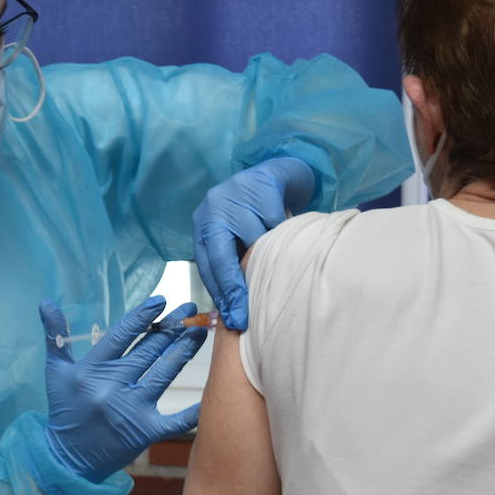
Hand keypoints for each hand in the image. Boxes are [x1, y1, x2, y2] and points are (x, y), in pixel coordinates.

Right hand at [40, 298, 205, 482]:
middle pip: (149, 351)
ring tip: (199, 332)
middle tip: (190, 310)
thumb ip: (55, 337)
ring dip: (184, 350)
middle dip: (172, 328)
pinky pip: (176, 420)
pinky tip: (211, 394)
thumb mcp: (55, 373)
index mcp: (91, 370)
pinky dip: (194, 410)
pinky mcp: (145, 432)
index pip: (122, 335)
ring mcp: (131, 409)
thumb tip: (47, 303)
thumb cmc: (64, 411)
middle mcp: (112, 386)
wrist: (68, 460)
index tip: (161, 301)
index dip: (143, 316)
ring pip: (165, 373)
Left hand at [193, 156, 314, 330]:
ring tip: (278, 272)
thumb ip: (232, 264)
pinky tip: (291, 241)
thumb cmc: (256, 214)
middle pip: (221, 257)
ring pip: (254, 241)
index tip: (232, 320)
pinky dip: (284, 235)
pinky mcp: (261, 186)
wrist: (278, 174)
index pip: (207, 266)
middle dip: (234, 290)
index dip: (221, 295)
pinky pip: (276, 223)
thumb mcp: (238, 237)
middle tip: (244, 318)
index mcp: (204, 225)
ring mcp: (235, 195)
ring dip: (267, 258)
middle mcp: (213, 208)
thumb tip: (234, 309)